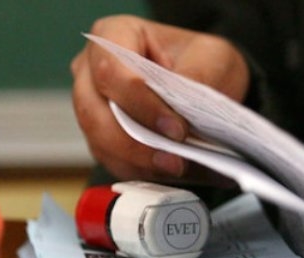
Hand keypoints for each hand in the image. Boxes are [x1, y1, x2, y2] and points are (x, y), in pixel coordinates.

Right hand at [71, 15, 248, 183]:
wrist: (206, 81)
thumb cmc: (201, 61)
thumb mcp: (212, 58)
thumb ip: (197, 77)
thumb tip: (182, 110)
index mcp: (113, 36)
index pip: (112, 71)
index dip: (139, 104)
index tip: (176, 129)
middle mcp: (91, 71)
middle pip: (94, 114)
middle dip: (135, 144)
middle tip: (175, 161)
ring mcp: (92, 107)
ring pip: (100, 143)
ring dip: (139, 164)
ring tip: (180, 170)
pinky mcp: (103, 139)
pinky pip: (113, 162)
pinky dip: (144, 173)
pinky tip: (177, 175)